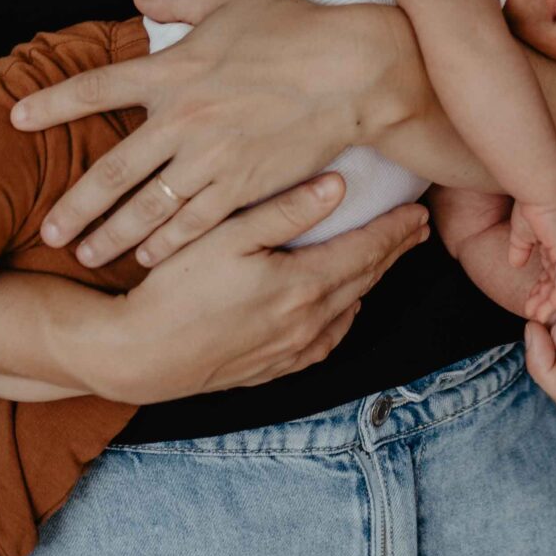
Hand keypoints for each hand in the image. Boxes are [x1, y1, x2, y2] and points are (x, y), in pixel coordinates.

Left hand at [11, 0, 403, 267]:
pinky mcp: (243, 186)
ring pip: (147, 208)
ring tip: (88, 255)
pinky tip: (149, 259)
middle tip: (50, 231)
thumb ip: (180, 0)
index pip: (96, 88)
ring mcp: (210, 158)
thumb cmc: (297, 28)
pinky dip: (167, 243)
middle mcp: (182, 120)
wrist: (353, 70)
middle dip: (75, 206)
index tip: (17, 119)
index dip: (52, 103)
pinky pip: (194, 224)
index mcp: (173, 71)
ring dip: (113, 235)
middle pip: (111, 172)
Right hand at [78, 174, 428, 401]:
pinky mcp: (273, 368)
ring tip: (386, 259)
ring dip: (371, 282)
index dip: (394, 229)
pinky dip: (344, 317)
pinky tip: (344, 307)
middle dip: (393, 251)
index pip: (366, 250)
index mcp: (302, 285)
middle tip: (417, 229)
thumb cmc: (174, 287)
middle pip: (365, 279)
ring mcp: (292, 350)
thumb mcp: (227, 236)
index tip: (419, 211)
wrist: (137, 355)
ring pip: (349, 310)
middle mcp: (308, 322)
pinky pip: (326, 341)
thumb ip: (285, 211)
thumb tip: (338, 186)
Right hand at [512, 198, 555, 323]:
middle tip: (534, 317)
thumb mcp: (521, 234)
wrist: (537, 190)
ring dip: (550, 303)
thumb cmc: (531, 205)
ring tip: (539, 316)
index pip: (549, 275)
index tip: (529, 305)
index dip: (540, 292)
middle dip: (544, 302)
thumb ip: (520, 249)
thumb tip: (515, 263)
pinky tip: (551, 305)